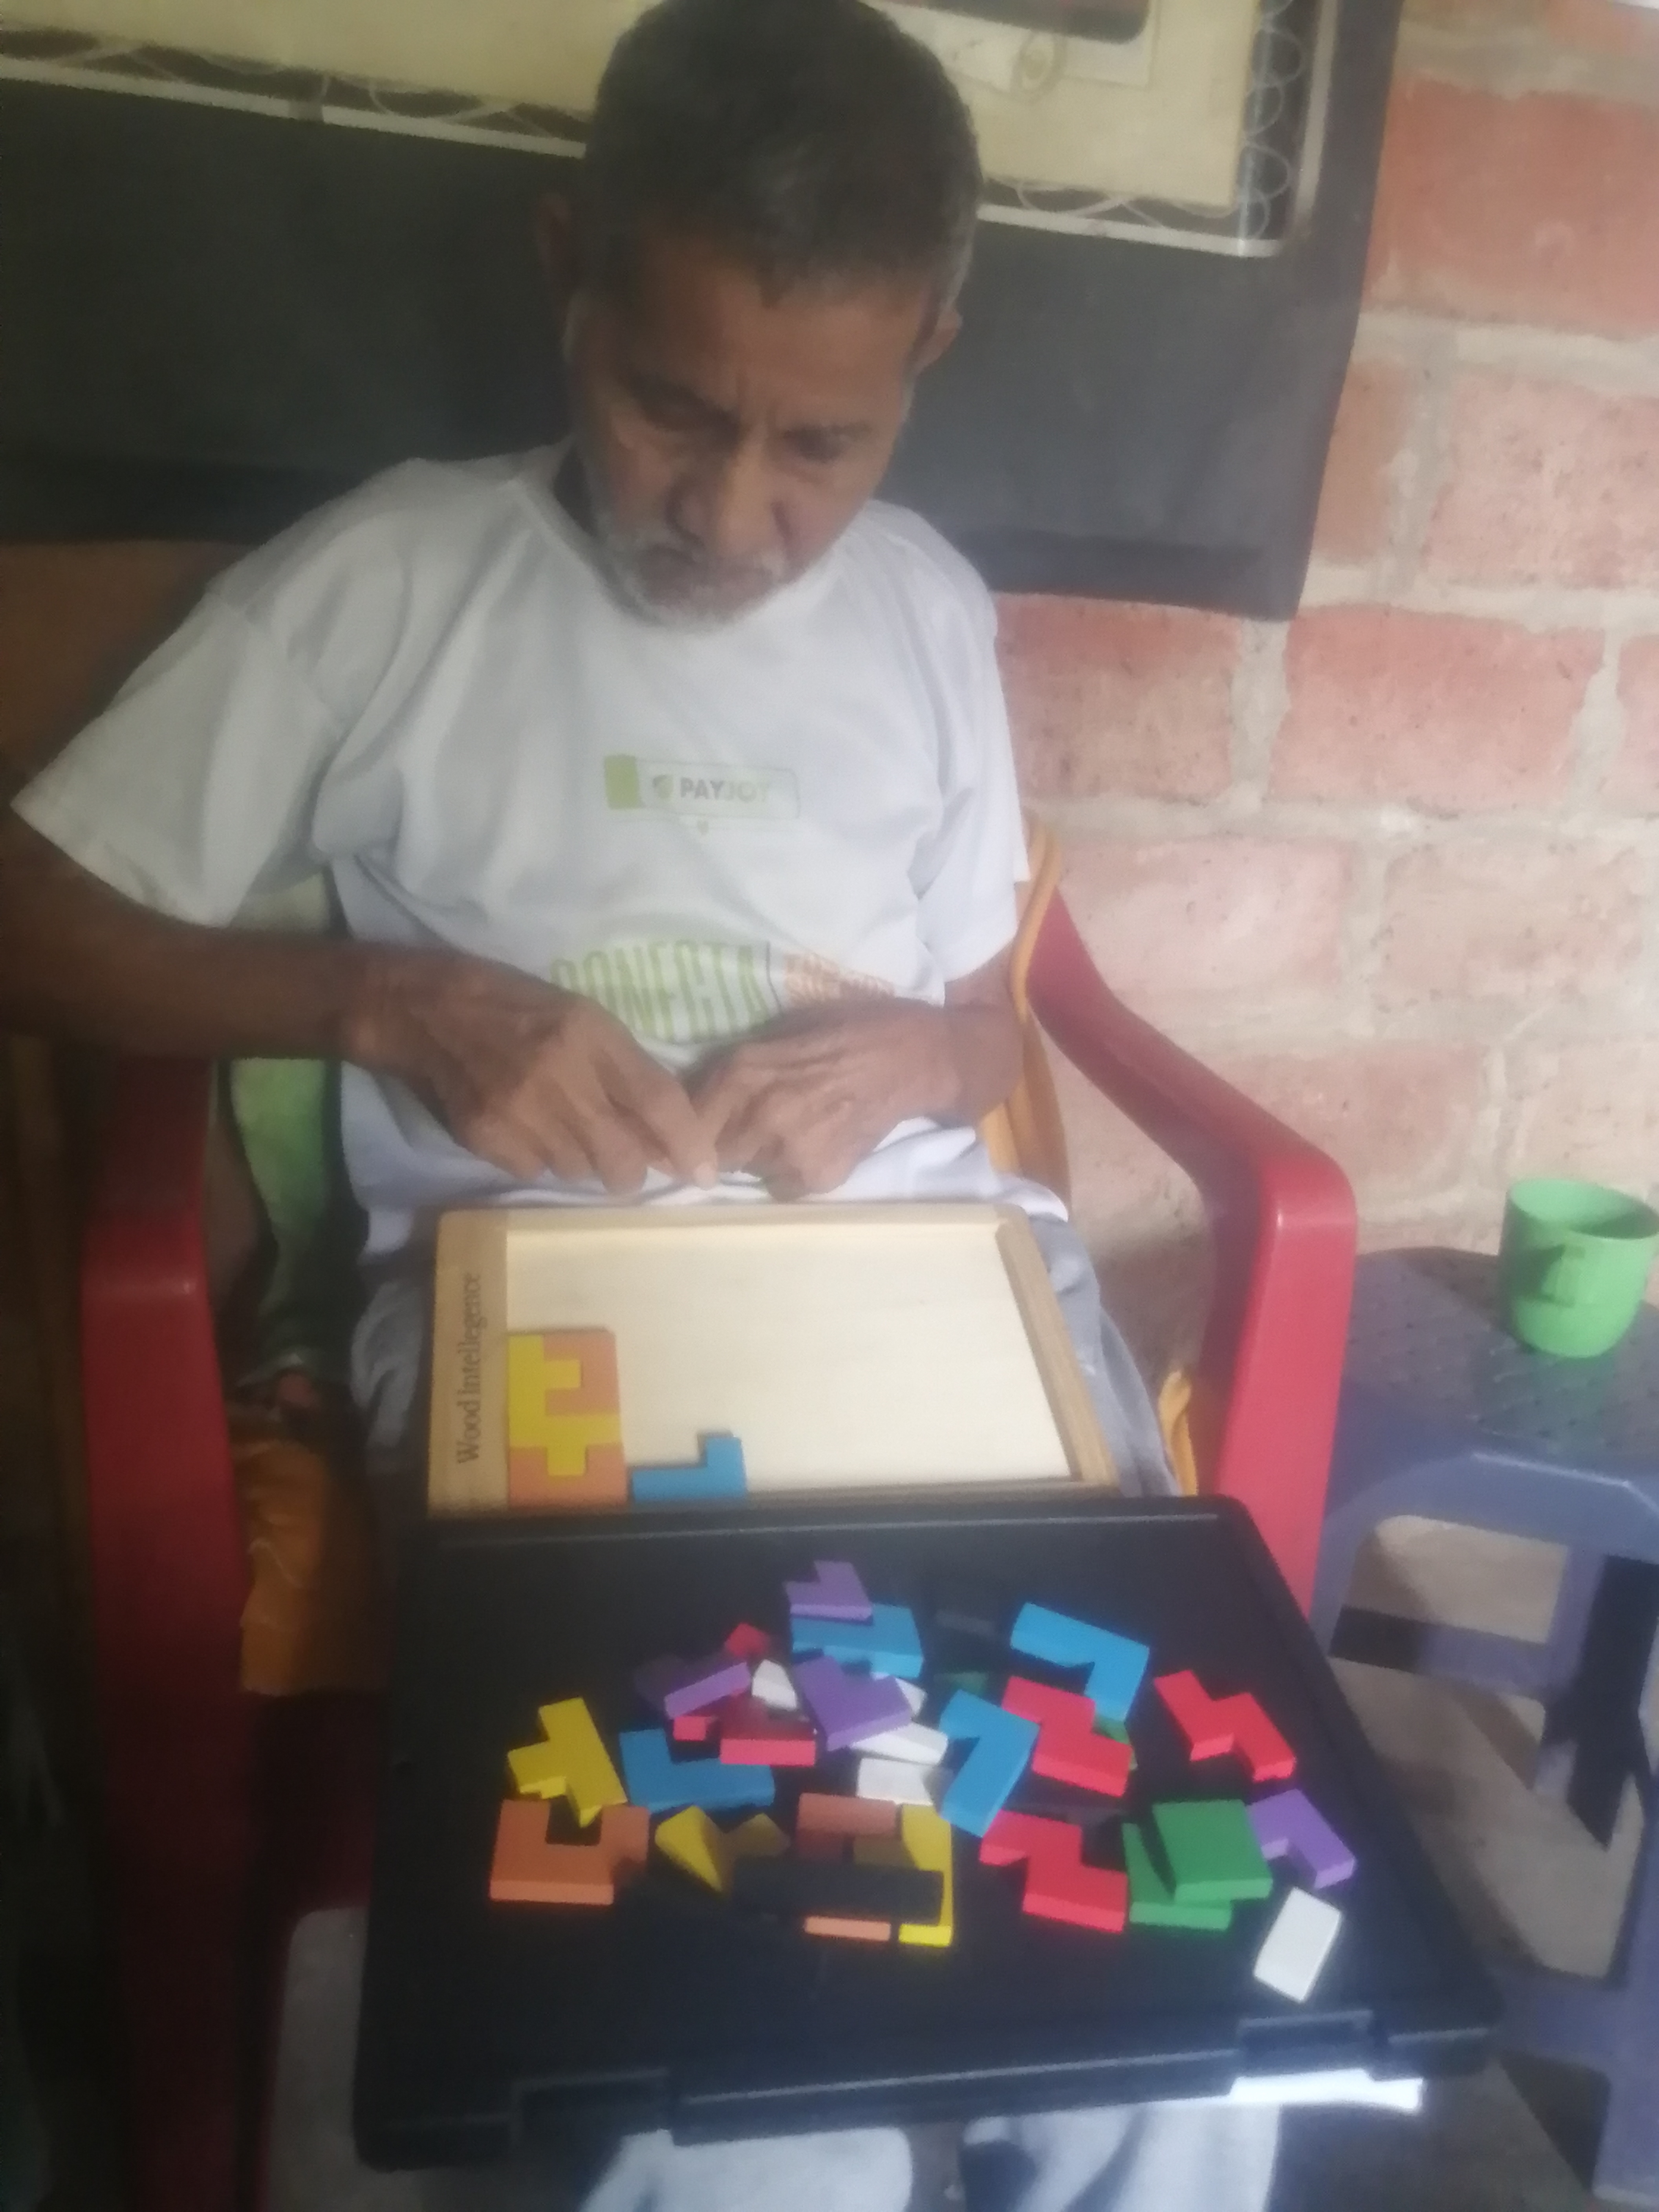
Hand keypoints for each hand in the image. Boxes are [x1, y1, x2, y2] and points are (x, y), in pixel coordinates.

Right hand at [361, 950, 715, 1193]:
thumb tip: (670, 1138)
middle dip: (632, 1169)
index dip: (686, 1143)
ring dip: (582, 1158)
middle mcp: (560, 1074)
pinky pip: (537, 1171)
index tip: (704, 1172)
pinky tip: (526, 1126)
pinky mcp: (487, 1135)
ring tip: (560, 1122)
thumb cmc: (517, 1009)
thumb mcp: (583, 1020)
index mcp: (590, 1034)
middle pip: (622, 1158)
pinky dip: (541, 1159)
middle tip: (624, 1157)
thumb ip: (628, 1072)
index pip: (656, 1100)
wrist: (428, 1011)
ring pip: (580, 1170)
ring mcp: (519, 1110)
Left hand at [691, 1000, 958, 1198]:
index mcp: (742, 1072)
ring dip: (758, 1157)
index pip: (685, 1120)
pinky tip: (817, 1143)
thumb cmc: (844, 1032)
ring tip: (792, 1129)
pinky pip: (782, 1185)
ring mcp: (788, 1151)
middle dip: (722, 1144)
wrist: (912, 1058)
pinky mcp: (817, 1177)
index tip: (689, 1132)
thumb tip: (692, 1100)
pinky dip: (790, 1171)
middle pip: (711, 1153)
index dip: (683, 1130)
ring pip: (747, 1170)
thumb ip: (733, 1070)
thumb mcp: (776, 1035)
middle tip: (748, 1128)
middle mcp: (759, 1115)